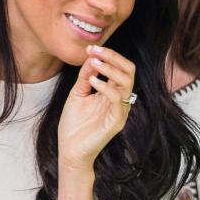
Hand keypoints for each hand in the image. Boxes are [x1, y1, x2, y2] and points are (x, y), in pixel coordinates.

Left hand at [58, 45, 135, 169]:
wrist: (70, 151)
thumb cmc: (74, 125)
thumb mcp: (78, 94)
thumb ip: (85, 76)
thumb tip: (91, 56)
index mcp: (112, 92)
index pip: (121, 68)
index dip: (109, 55)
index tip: (91, 48)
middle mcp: (120, 100)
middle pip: (129, 71)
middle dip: (113, 57)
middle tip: (95, 51)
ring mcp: (120, 110)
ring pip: (127, 82)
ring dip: (110, 69)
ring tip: (94, 63)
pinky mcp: (117, 121)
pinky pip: (118, 99)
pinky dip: (106, 86)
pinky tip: (92, 81)